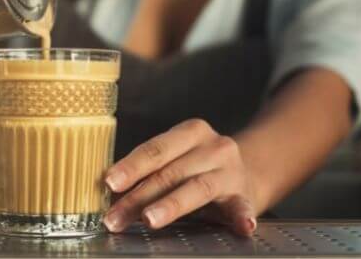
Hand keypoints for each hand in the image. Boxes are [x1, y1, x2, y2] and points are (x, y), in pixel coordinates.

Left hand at [103, 119, 258, 235]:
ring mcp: (231, 172)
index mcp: (191, 133)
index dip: (131, 166)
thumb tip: (109, 192)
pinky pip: (243, 207)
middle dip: (138, 196)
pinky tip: (243, 227)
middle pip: (170, 172)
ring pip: (197, 189)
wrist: (251, 173)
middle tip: (116, 217)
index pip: (156, 148)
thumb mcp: (178, 159)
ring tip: (150, 219)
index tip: (109, 182)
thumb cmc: (200, 167)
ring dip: (171, 205)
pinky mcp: (245, 197)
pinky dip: (242, 217)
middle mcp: (213, 147)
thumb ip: (150, 171)